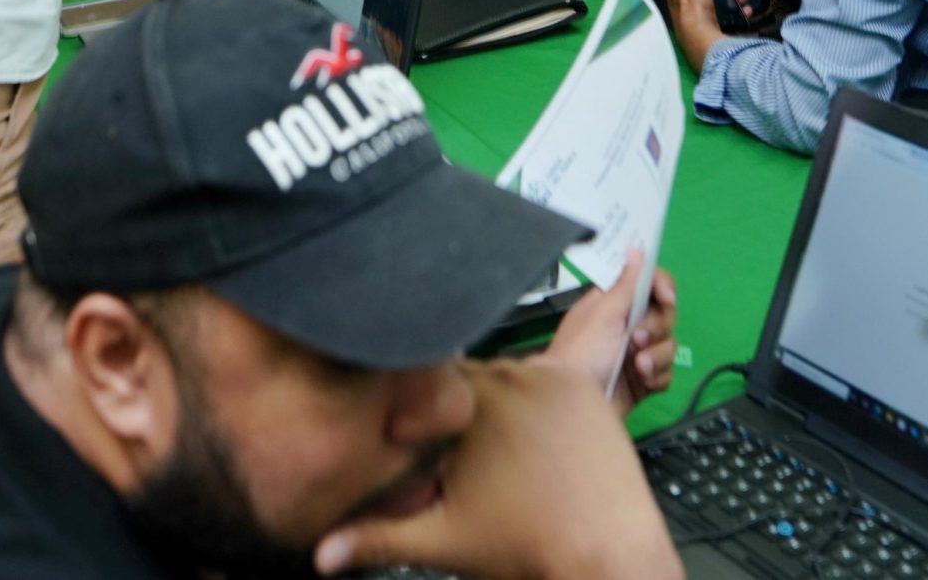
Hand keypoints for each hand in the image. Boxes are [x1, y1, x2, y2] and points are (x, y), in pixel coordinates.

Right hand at [315, 359, 682, 579]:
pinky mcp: (581, 384)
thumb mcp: (441, 541)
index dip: (416, 404)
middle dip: (457, 408)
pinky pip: (543, 375)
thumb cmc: (530, 547)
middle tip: (465, 454)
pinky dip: (536, 398)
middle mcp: (510, 376)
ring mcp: (549, 377)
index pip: (424, 379)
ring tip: (504, 451)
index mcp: (470, 404)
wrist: (605, 555)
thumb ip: (375, 538)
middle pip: (465, 375)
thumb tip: (321, 554)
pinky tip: (535, 439)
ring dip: (497, 399)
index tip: (417, 429)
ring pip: (504, 371)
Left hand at [542, 248, 679, 414]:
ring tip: (636, 366)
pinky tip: (642, 382)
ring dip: (656, 356)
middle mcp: (627, 325)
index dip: (662, 287)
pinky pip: (666, 373)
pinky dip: (656, 376)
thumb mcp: (603, 313)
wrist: (572, 404)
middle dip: (656, 328)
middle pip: (665, 315)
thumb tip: (636, 249)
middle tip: (635, 339)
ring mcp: (636, 354)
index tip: (666, 298)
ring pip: (669, 346)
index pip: (649, 284)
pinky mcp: (643, 381)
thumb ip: (626, 283)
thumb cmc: (582, 351)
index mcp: (614, 303)